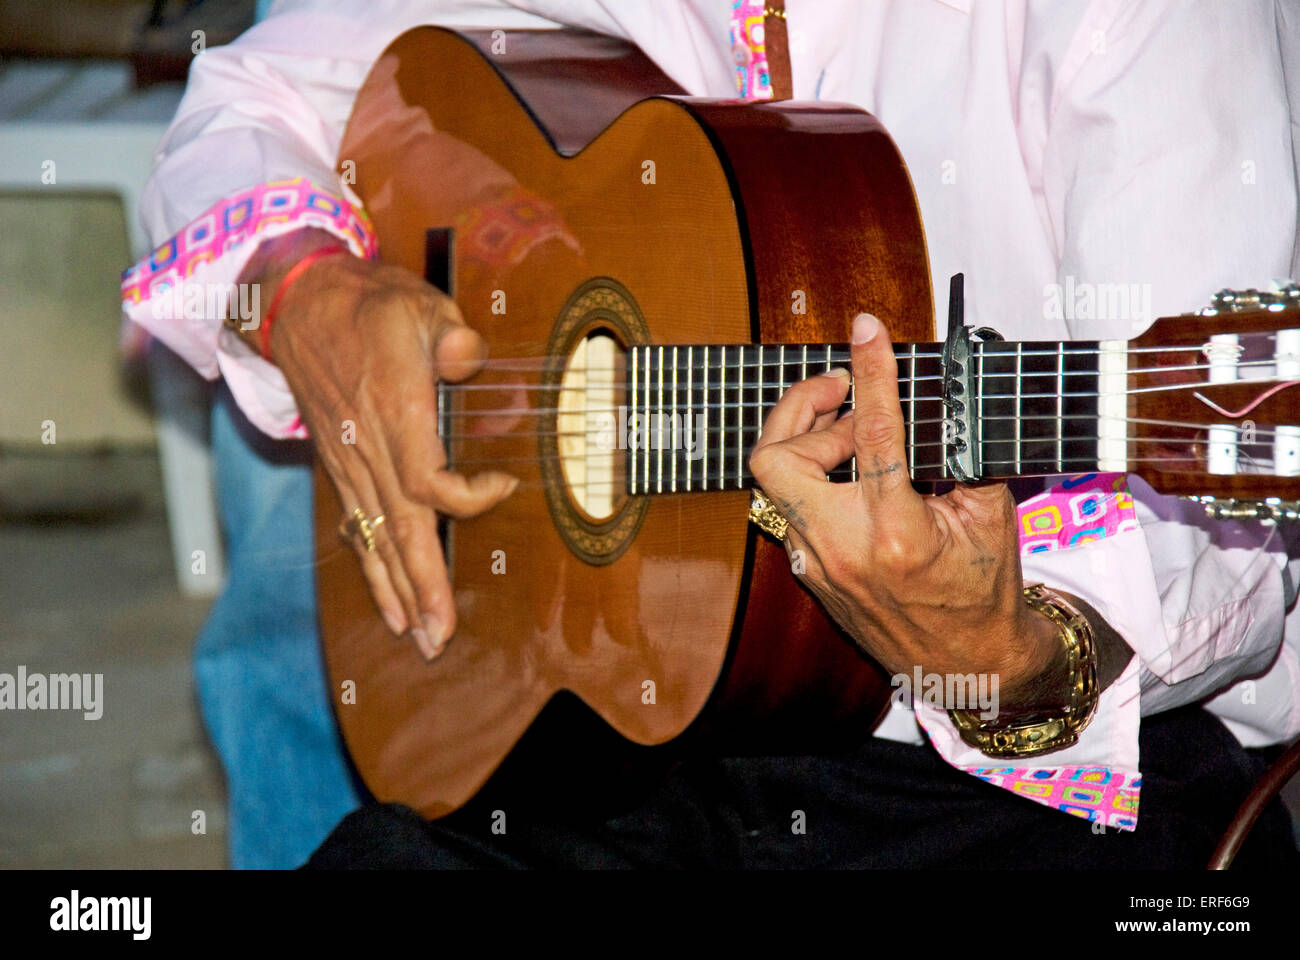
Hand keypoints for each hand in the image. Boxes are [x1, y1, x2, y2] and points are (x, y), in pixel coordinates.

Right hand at [239, 229, 516, 659]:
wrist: (299, 305)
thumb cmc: (369, 305)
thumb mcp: (417, 302)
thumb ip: (449, 334)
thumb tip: (469, 357)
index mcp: (390, 411)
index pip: (427, 479)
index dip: (466, 498)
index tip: (502, 487)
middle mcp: (365, 448)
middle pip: (399, 528)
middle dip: (421, 586)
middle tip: (439, 637)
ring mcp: (349, 464)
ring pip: (376, 538)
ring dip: (398, 592)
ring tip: (420, 639)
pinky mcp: (341, 469)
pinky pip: (358, 530)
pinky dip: (373, 571)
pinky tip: (389, 609)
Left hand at [748, 313, 1062, 708]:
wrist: (964, 666)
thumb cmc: (982, 591)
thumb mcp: (991, 516)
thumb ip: (964, 450)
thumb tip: (944, 391)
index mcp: (896, 535)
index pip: (872, 434)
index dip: (870, 371)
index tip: (867, 328)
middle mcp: (842, 550)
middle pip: (777, 458)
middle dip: (801, 410)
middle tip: (842, 391)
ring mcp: (815, 564)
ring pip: (773, 481)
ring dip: (804, 441)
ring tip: (848, 426)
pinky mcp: (806, 571)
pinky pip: (788, 506)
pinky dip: (810, 476)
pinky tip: (845, 467)